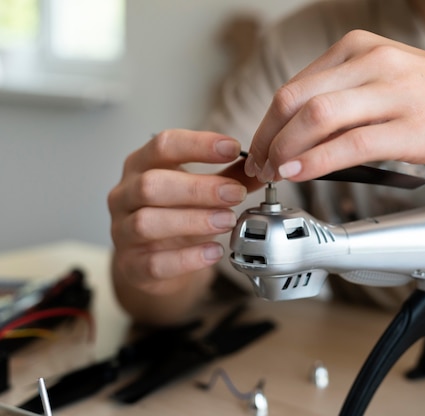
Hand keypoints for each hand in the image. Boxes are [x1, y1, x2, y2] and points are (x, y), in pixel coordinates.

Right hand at [108, 129, 257, 298]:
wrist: (150, 262)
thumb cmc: (174, 215)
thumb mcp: (200, 190)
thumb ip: (229, 176)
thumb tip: (262, 167)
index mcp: (141, 165)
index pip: (163, 145)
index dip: (199, 145)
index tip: (233, 148)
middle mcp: (125, 195)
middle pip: (151, 184)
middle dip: (198, 188)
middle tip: (235, 193)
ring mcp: (122, 232)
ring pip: (147, 222)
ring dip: (193, 220)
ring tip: (228, 221)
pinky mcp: (131, 266)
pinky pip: (154, 262)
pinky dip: (188, 258)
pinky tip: (214, 251)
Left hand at [245, 29, 424, 182]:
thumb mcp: (387, 79)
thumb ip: (346, 97)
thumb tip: (302, 132)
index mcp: (360, 49)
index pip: (295, 86)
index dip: (268, 122)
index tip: (260, 148)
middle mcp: (372, 63)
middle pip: (295, 98)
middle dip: (267, 137)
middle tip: (258, 165)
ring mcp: (393, 92)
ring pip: (317, 116)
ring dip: (285, 149)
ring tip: (275, 173)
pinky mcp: (411, 126)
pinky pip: (350, 143)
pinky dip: (315, 161)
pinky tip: (299, 173)